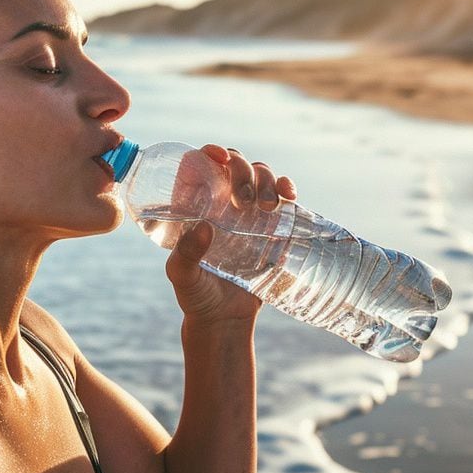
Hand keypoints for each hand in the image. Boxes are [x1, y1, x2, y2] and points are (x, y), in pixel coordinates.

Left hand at [164, 145, 297, 325]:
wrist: (226, 320)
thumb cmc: (197, 297)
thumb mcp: (183, 277)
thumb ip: (185, 256)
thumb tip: (202, 229)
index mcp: (193, 206)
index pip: (199, 164)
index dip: (208, 152)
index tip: (218, 158)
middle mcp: (220, 201)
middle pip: (234, 164)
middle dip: (242, 170)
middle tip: (243, 200)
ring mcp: (247, 211)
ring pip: (259, 174)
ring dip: (266, 179)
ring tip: (266, 206)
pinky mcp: (271, 223)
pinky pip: (281, 194)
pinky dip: (287, 187)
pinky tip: (289, 196)